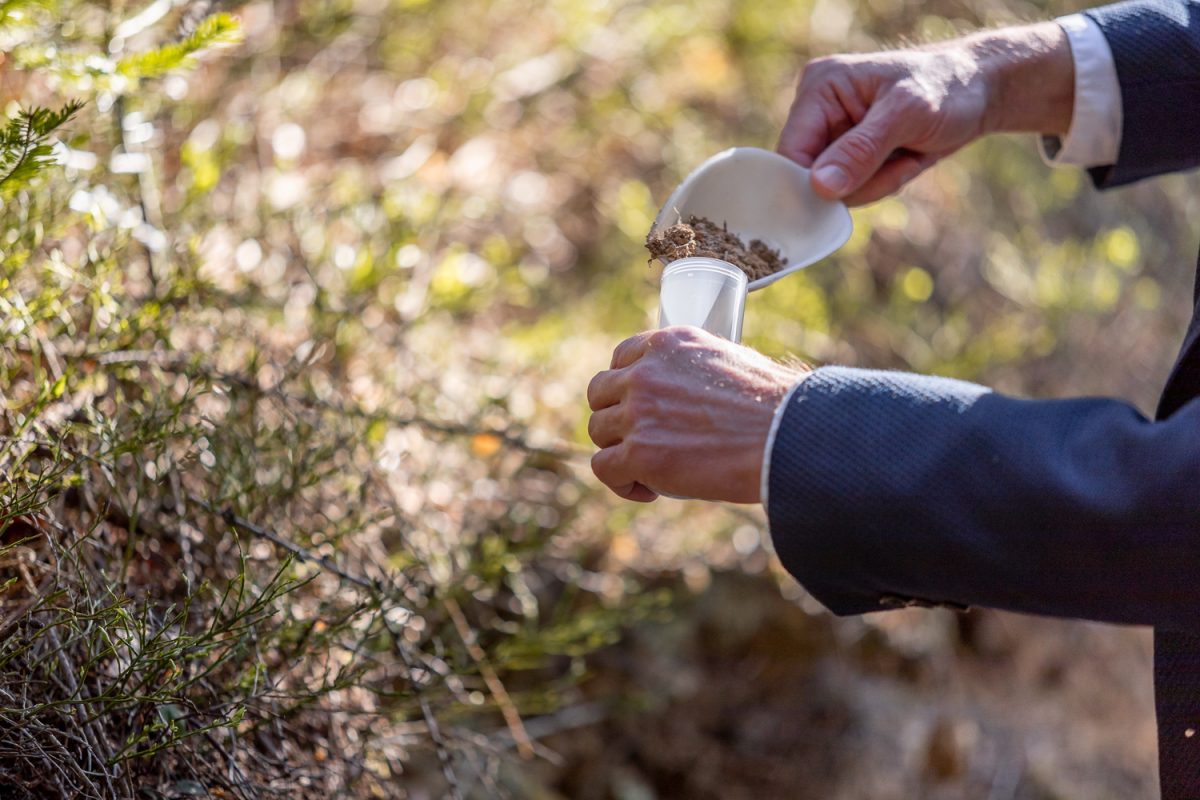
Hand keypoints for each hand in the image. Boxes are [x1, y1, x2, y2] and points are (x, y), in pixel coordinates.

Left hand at [587, 327, 807, 503]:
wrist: (786, 434)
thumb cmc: (776, 405)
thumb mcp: (732, 360)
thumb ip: (699, 368)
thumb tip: (695, 390)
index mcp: (668, 344)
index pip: (621, 358)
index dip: (623, 385)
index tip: (637, 404)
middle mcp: (645, 373)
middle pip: (600, 393)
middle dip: (614, 416)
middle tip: (641, 438)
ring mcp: (638, 413)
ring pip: (599, 431)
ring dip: (618, 451)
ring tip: (647, 469)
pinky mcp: (640, 453)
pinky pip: (604, 468)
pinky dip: (619, 482)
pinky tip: (644, 489)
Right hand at [779, 22, 1073, 204]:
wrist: (980, 92)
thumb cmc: (947, 88)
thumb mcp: (907, 114)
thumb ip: (862, 150)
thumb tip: (820, 187)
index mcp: (820, 87)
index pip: (791, 152)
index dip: (811, 183)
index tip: (849, 194)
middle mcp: (818, 111)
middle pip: (811, 177)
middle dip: (860, 180)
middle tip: (901, 159)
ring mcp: (833, 135)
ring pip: (835, 190)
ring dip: (877, 183)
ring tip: (908, 155)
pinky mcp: (849, 154)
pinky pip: (853, 191)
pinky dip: (883, 184)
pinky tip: (904, 160)